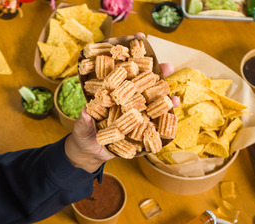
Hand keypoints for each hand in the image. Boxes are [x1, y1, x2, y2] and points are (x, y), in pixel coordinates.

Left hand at [64, 61, 178, 172]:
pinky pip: (155, 120)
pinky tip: (174, 107)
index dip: (130, 53)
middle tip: (167, 66)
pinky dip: (166, 114)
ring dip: (164, 94)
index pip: (121, 70)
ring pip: (151, 100)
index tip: (140, 37)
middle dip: (155, 73)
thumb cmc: (83, 136)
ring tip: (172, 92)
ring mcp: (134, 112)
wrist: (90, 154)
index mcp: (110, 92)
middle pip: (141, 82)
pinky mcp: (140, 128)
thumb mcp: (81, 127)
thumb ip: (84, 120)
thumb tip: (86, 111)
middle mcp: (124, 99)